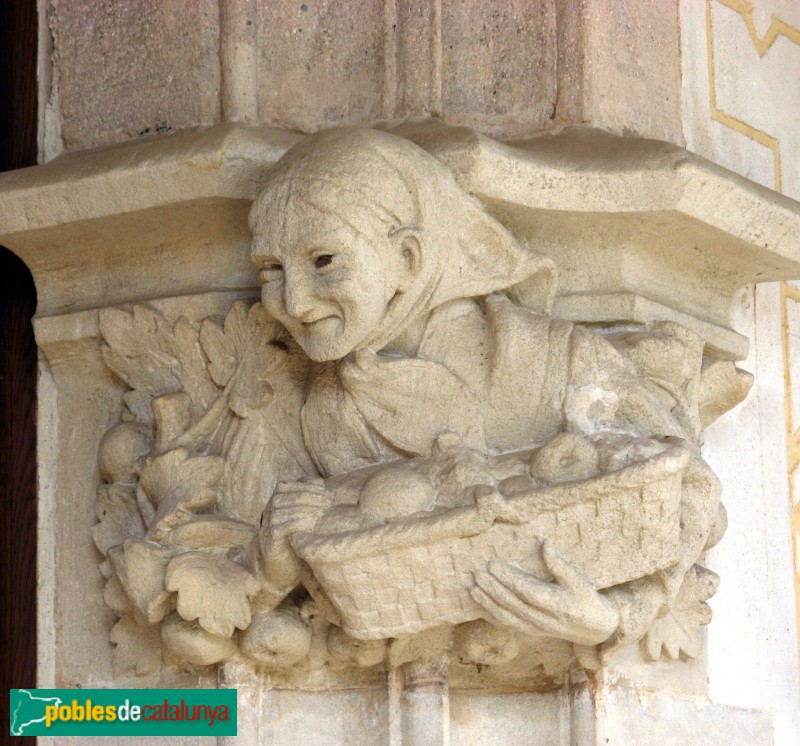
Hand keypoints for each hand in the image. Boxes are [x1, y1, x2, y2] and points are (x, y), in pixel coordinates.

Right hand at [258, 480, 332, 591]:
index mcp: (278, 500)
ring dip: (305, 508)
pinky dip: (296, 523)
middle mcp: (269, 509)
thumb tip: (320, 482)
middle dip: (310, 495)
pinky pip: (279, 527)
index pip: (290, 484)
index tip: (328, 493)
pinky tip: (311, 524)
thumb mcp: (304, 516)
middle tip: (329, 502)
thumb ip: (310, 499)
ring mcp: (267, 524)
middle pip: (286, 494)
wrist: (281, 568)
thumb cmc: (297, 538)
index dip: (309, 486)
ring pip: (282, 508)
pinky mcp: (269, 540)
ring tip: (322, 512)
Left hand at [469, 541, 619, 646]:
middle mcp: (543, 620)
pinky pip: (507, 625)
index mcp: (557, 605)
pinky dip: (491, 615)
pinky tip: (478, 604)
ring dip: (488, 603)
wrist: (592, 629)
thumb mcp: (579, 580)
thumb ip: (561, 564)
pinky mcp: (529, 632)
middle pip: (513, 605)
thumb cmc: (585, 599)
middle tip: (477, 573)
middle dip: (493, 589)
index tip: (493, 563)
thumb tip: (544, 543)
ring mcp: (535, 628)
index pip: (527, 591)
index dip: (509, 578)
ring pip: (507, 617)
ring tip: (472, 588)